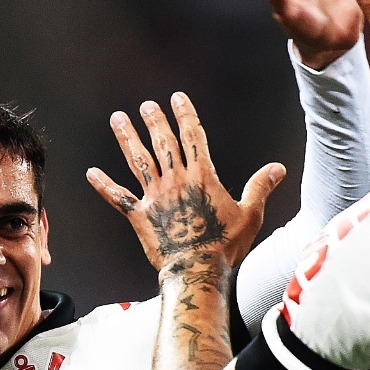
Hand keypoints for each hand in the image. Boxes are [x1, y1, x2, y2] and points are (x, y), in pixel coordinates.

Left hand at [87, 93, 286, 271]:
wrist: (197, 270)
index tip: (177, 98)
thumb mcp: (250, 215)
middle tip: (146, 105)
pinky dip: (103, 185)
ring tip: (117, 119)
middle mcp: (176, 181)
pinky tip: (90, 172)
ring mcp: (154, 198)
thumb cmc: (225, 246)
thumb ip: (260, 187)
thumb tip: (278, 168)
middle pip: (163, 143)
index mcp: (202, 177)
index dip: (185, 115)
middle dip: (154, 121)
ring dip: (127, 138)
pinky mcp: (139, 216)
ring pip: (138, 161)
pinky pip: (117, 198)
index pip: (193, 137)